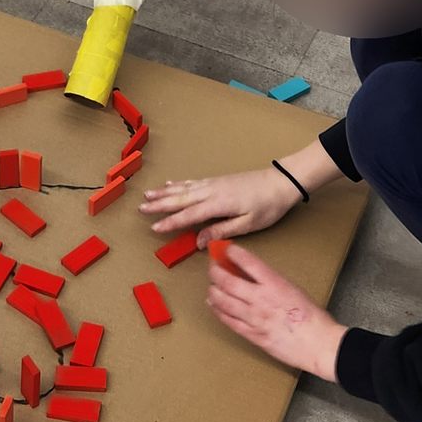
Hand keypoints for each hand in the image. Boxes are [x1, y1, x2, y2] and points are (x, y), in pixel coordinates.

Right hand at [139, 167, 298, 243]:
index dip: (170, 222)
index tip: (154, 228)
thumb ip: (222, 231)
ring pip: (183, 188)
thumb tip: (199, 241)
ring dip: (164, 192)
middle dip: (160, 204)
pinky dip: (179, 183)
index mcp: (218, 204)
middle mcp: (211, 191)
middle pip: (180, 199)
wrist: (281, 182)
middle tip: (140, 208)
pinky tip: (171, 184)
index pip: (188, 215)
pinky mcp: (218, 180)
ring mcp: (213, 183)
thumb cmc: (267, 206)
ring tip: (148, 195)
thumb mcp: (248, 224)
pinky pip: (193, 182)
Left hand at [206, 245, 344, 380]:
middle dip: (216, 271)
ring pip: (223, 301)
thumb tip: (252, 274)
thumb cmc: (311, 317)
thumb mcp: (292, 288)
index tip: (226, 249)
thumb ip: (272, 281)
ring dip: (213, 290)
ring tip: (211, 286)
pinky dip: (218, 311)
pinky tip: (214, 305)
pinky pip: (229, 321)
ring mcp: (254, 318)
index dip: (233, 252)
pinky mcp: (252, 335)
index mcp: (274, 283)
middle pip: (228, 281)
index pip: (248, 262)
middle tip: (212, 267)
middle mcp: (261, 299)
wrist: (318, 344)